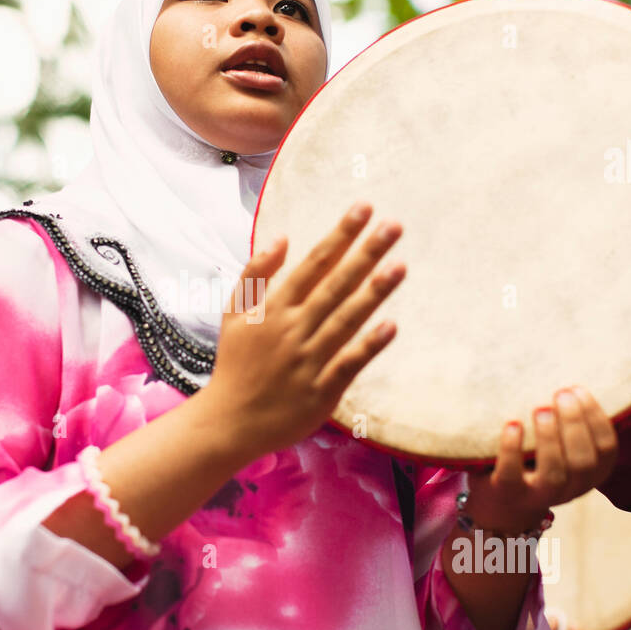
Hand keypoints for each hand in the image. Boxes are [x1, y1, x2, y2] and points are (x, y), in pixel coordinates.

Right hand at [204, 202, 404, 458]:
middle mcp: (292, 329)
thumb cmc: (236, 363)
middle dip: (365, 253)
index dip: (340, 235)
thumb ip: (256, 273)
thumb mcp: (234, 313)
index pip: (314, 263)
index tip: (364, 208)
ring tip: (401, 266)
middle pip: (335, 285)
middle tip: (394, 225)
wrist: (229, 421)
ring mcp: (308, 360)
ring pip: (345, 320)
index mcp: (274, 308)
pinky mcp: (321, 391)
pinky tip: (391, 326)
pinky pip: (348, 364)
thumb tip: (282, 237)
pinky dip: (368, 346)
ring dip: (373, 293)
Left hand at [465, 387, 618, 534]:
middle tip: (561, 394)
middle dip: (574, 424)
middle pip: (583, 462)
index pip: (606, 449)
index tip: (579, 389)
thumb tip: (567, 377)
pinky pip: (511, 475)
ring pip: (554, 473)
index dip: (596, 418)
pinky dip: (512, 448)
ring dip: (549, 437)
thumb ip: (568, 421)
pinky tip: (513, 424)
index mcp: (591, 473)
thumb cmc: (536, 461)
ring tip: (540, 408)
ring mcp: (540, 496)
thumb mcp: (560, 445)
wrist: (501, 503)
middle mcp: (571, 489)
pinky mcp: (508, 495)